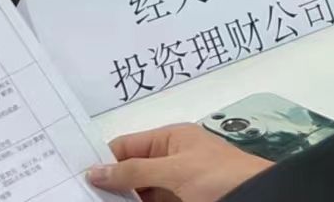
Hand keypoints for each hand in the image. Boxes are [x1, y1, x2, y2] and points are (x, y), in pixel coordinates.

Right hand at [85, 124, 270, 201]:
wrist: (260, 196)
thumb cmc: (223, 176)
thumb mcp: (176, 170)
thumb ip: (135, 170)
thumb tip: (95, 170)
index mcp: (171, 139)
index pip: (125, 145)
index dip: (100, 160)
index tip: (73, 177)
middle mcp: (170, 159)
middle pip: (127, 171)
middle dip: (106, 184)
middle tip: (74, 195)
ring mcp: (174, 184)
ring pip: (136, 192)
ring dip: (119, 198)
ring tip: (86, 201)